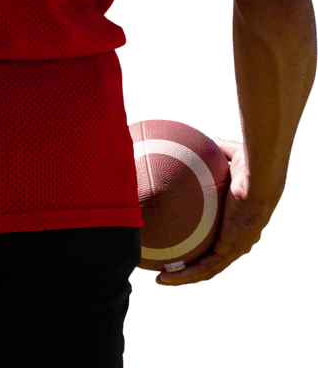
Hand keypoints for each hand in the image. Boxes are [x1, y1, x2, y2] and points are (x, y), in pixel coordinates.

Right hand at [156, 137, 281, 286]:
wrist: (257, 180)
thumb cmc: (247, 166)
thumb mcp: (229, 155)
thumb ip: (219, 151)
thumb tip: (208, 141)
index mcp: (238, 222)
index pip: (222, 238)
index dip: (206, 243)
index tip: (190, 241)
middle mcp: (238, 241)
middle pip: (213, 260)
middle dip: (192, 267)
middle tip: (170, 266)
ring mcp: (234, 249)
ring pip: (206, 271)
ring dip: (184, 278)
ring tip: (162, 280)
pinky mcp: (228, 252)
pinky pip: (204, 269)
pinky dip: (185, 276)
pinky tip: (165, 276)